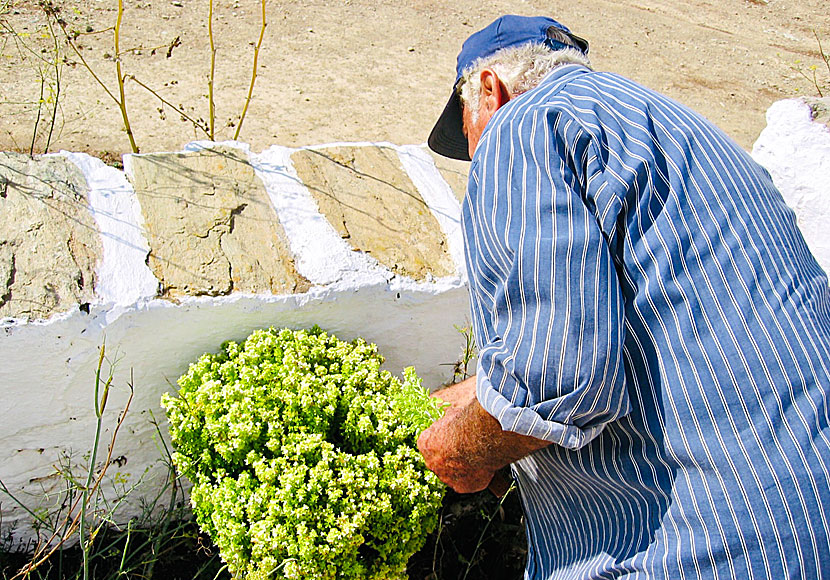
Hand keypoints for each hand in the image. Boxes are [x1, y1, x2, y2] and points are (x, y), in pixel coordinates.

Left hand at [418, 375, 549, 492]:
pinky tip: (483, 464)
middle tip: (466, 446)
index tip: (453, 437)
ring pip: (453, 473)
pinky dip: (476, 475)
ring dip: (463, 466)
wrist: (482, 436)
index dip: (443, 440)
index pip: (429, 444)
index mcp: (425, 443)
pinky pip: (468, 482)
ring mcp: (447, 477)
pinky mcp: (463, 486)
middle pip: (440, 461)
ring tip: (476, 454)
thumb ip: (445, 415)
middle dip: (451, 455)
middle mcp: (433, 463)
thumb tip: (442, 403)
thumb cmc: (467, 422)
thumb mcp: (450, 410)